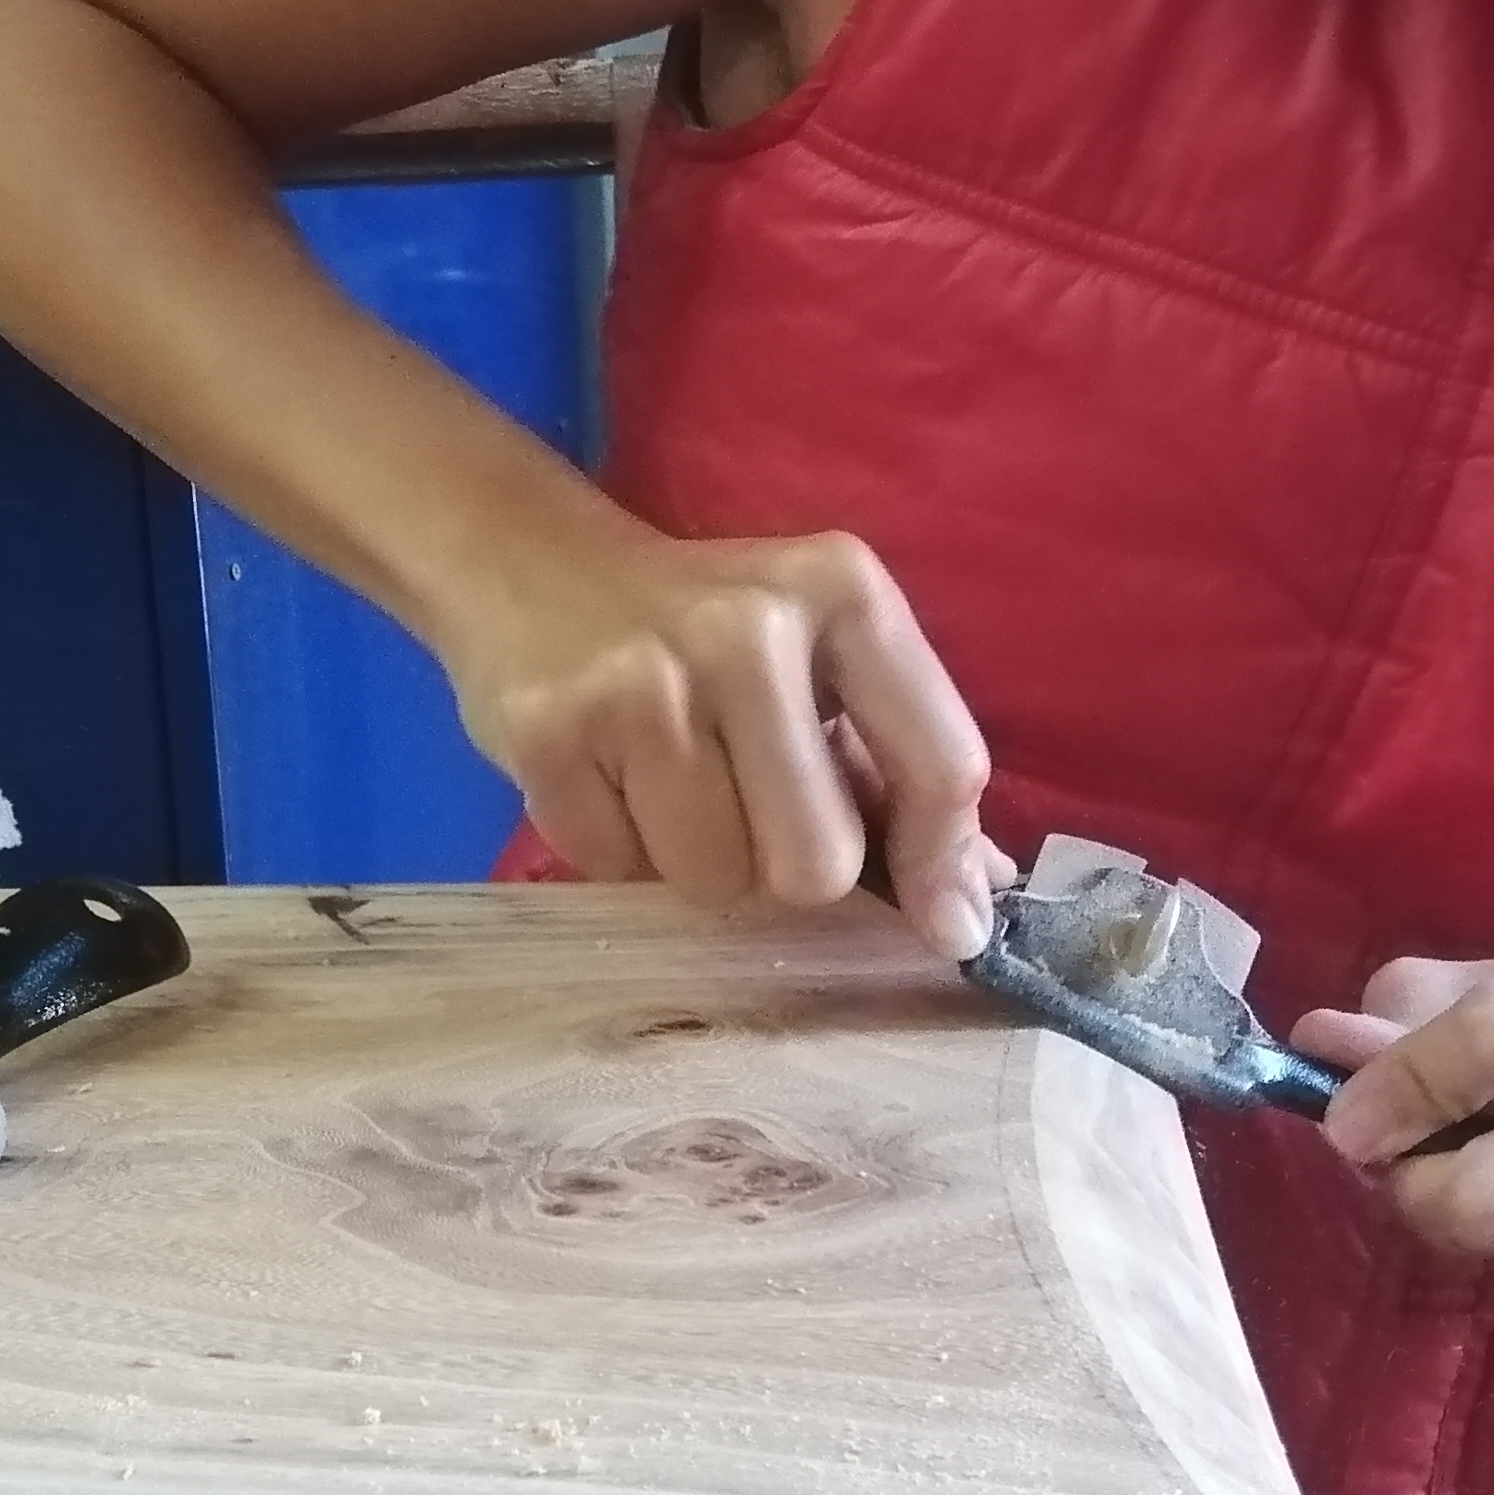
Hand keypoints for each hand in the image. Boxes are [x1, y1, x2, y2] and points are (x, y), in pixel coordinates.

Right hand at [444, 525, 1011, 956]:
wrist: (526, 563)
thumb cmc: (699, 626)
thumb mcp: (815, 656)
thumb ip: (895, 765)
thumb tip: (967, 905)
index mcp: (842, 593)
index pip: (940, 765)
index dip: (945, 867)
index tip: (949, 931)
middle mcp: (747, 630)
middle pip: (817, 863)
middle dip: (784, 869)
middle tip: (744, 809)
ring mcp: (642, 683)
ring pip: (716, 881)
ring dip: (696, 864)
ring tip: (665, 787)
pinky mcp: (549, 733)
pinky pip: (619, 871)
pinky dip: (618, 851)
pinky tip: (606, 780)